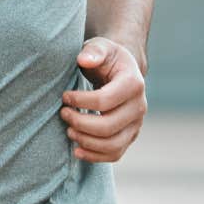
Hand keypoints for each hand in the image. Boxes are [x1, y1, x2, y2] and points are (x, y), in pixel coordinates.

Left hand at [61, 38, 146, 162]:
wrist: (120, 72)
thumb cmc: (106, 59)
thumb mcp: (100, 47)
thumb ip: (93, 51)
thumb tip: (84, 60)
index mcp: (134, 83)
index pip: (105, 101)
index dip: (80, 101)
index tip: (65, 97)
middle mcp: (140, 106)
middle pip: (108, 126)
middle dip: (79, 122)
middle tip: (63, 113)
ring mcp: (137, 124)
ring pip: (112, 145)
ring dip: (86, 141)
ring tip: (69, 130)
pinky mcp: (130, 136)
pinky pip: (115, 154)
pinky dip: (95, 156)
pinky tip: (77, 149)